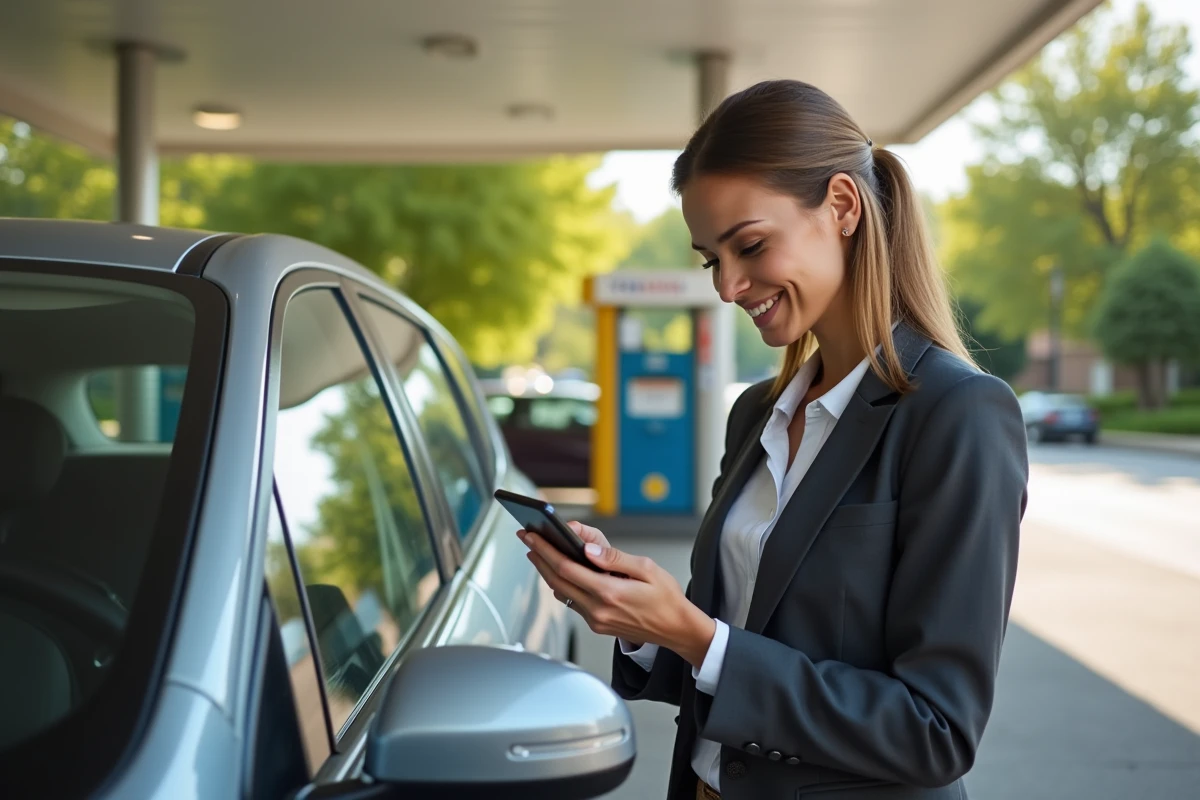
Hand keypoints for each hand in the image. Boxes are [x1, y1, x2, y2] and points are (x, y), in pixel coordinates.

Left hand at [516, 521, 715, 667]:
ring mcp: (595, 620)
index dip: (545, 550)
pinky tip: (558, 571)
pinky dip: (561, 584)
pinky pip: (571, 602)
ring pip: (561, 592)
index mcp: (609, 593)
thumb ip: (614, 558)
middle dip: (538, 557)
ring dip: (546, 571)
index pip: (566, 568)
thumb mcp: (647, 569)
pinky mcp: (596, 625)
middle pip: (556, 580)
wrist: (677, 630)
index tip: (532, 536)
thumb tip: (588, 548)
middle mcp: (598, 610)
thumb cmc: (666, 598)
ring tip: (537, 551)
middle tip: (526, 538)